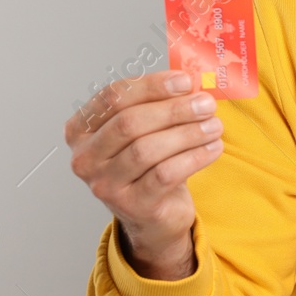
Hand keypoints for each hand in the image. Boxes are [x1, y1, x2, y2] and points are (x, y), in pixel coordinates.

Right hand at [65, 70, 224, 279]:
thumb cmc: (147, 164)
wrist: (154, 214)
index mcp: (80, 130)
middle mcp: (85, 158)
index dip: (151, 86)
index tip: (185, 81)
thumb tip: (190, 83)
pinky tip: (213, 148)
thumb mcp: (146, 130)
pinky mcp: (131, 205)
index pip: (113, 98)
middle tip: (206, 103)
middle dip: (173, 110)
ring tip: (214, 125)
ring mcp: (105, 185)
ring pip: (147, 150)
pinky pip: (165, 174)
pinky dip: (193, 157)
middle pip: (129, 123)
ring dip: (187, 133)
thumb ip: (159, 104)